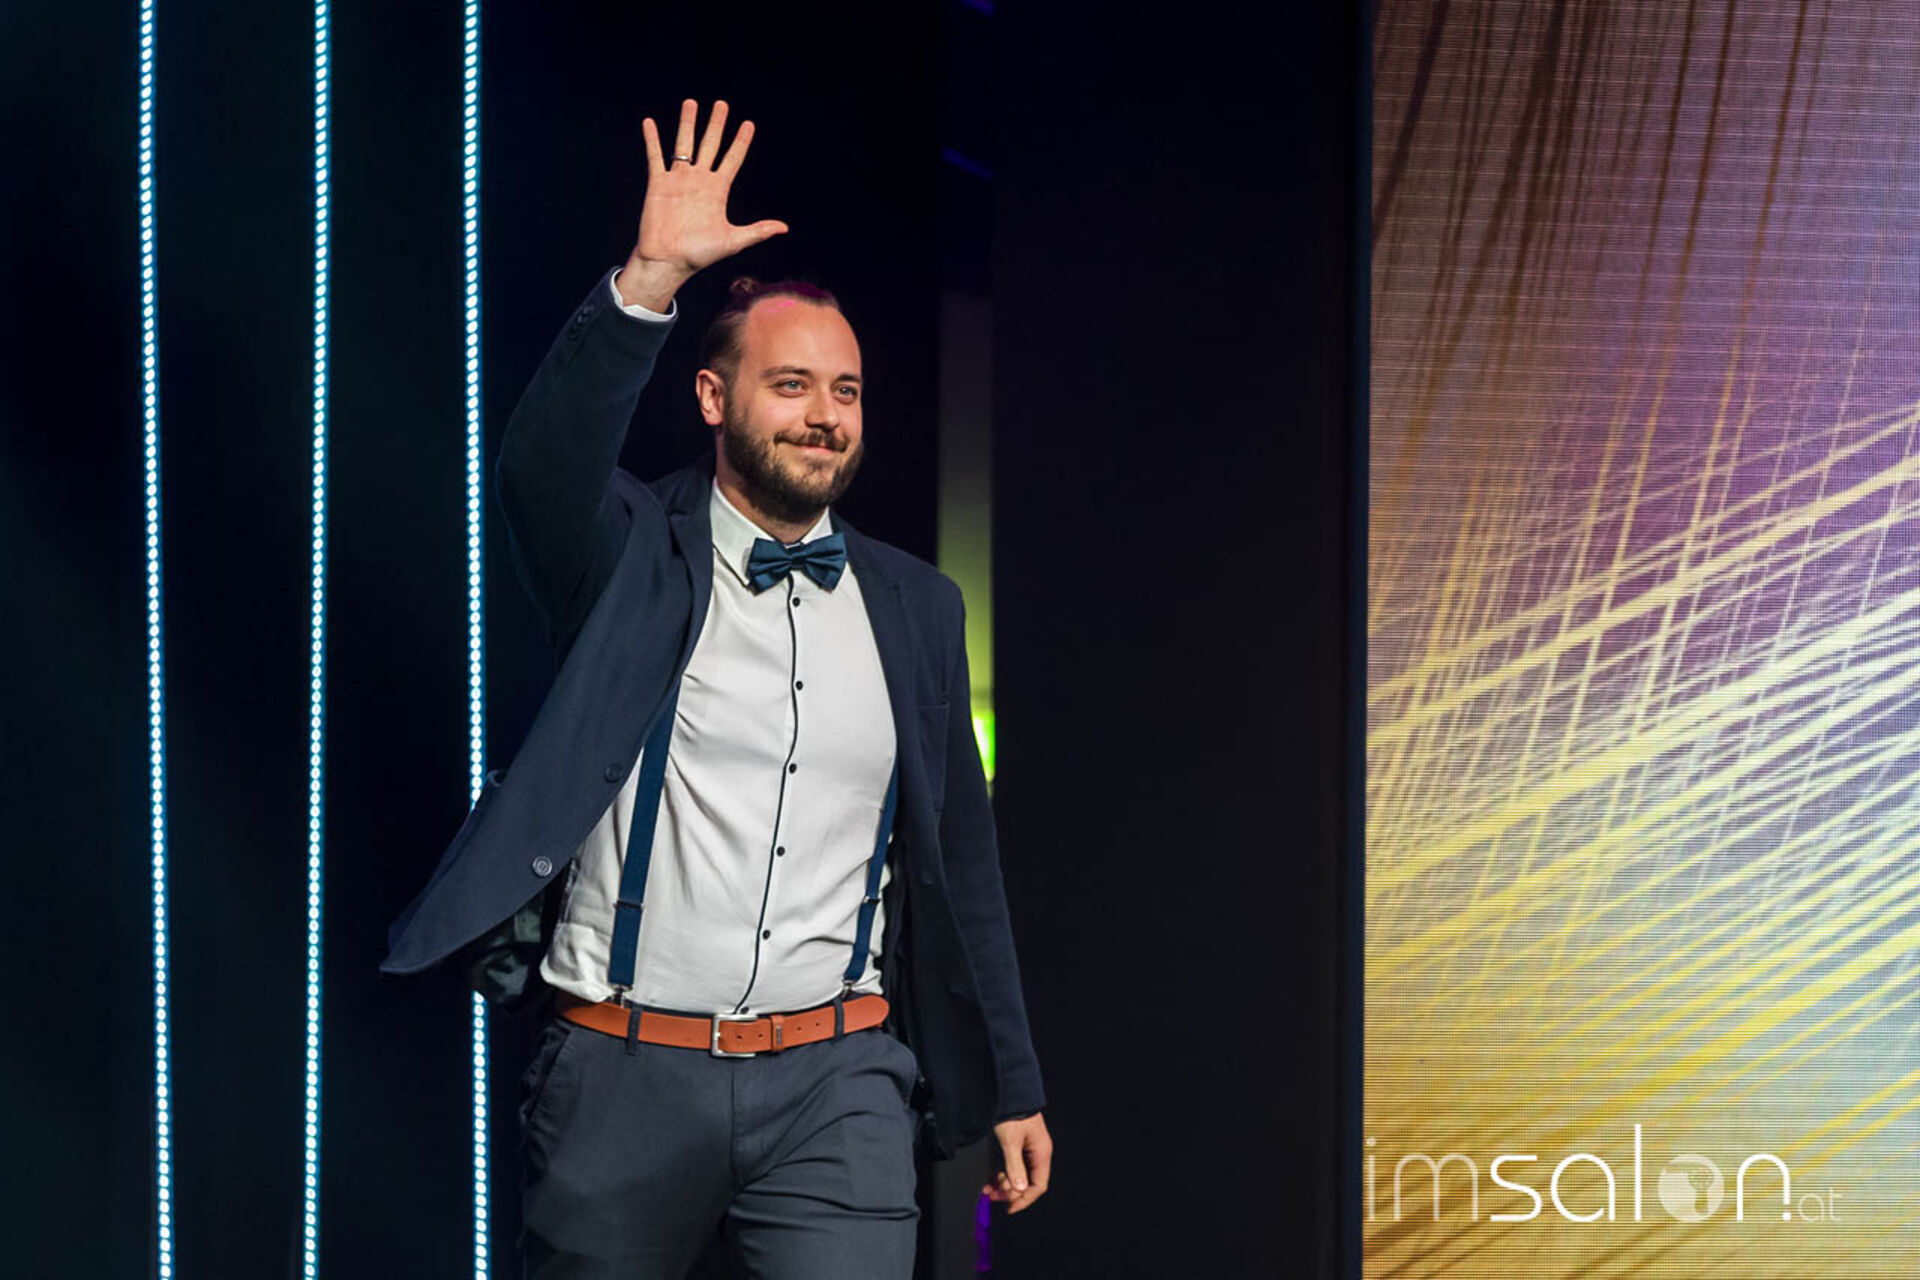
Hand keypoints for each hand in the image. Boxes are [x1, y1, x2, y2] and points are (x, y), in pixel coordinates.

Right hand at [621, 99, 788, 309]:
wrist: (669, 262)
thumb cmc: (700, 255)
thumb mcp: (733, 241)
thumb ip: (757, 230)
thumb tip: (784, 227)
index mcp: (718, 190)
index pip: (732, 159)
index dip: (740, 142)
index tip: (748, 124)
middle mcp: (699, 181)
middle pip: (710, 145)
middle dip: (716, 124)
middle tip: (722, 104)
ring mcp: (678, 180)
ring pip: (684, 144)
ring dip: (687, 123)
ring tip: (691, 103)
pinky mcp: (658, 184)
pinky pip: (655, 157)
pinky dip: (652, 140)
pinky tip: (650, 122)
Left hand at [981, 1112, 1051, 1213]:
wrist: (1009, 1092)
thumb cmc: (1013, 1112)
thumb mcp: (1010, 1142)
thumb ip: (1015, 1167)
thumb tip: (1020, 1189)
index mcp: (1042, 1153)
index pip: (1038, 1186)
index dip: (1024, 1199)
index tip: (1009, 1207)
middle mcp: (1038, 1153)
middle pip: (1028, 1182)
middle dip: (1010, 1192)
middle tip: (992, 1196)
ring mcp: (1029, 1149)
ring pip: (1019, 1175)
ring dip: (1005, 1184)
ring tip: (988, 1188)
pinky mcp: (1020, 1145)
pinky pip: (1014, 1166)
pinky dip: (1003, 1174)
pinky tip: (992, 1179)